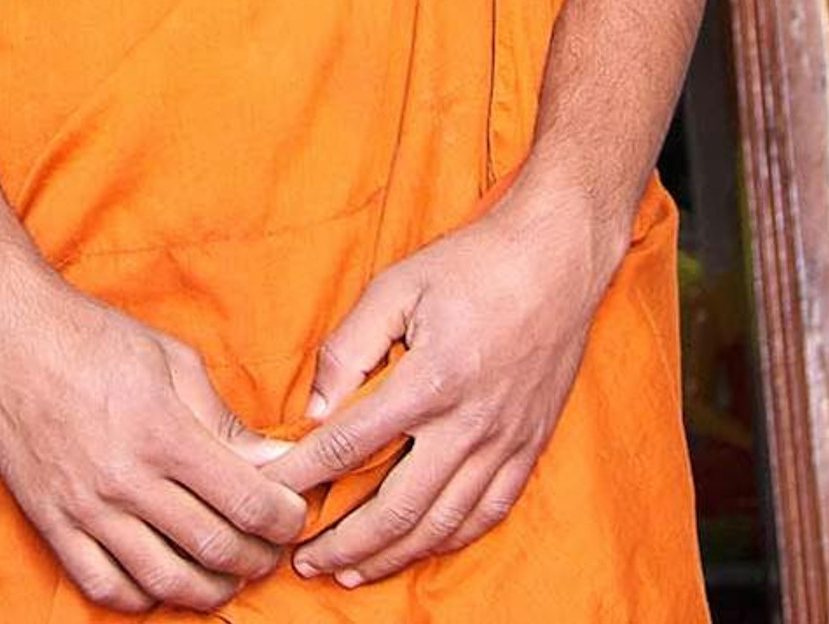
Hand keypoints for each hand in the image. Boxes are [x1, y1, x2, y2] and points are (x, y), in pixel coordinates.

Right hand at [0, 267, 304, 612]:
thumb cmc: (94, 337)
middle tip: (268, 550)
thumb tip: (270, 461)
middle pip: (213, 547)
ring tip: (227, 576)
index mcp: (164, 433)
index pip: (245, 500)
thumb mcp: (173, 360)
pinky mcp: (52, 522)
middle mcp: (126, 479)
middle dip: (256, 558)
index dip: (283, 520)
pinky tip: (163, 581)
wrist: (9, 336)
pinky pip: (103, 585)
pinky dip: (142, 596)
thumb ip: (222, 419)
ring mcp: (86, 507)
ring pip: (164, 579)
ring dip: (209, 589)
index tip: (292, 517)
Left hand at [259, 185, 614, 587]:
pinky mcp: (529, 447)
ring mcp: (504, 442)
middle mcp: (468, 424)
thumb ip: (349, 348)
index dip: (303, 477)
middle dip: (343, 542)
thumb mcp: (397, 286)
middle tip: (303, 561)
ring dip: (390, 556)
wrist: (558, 259)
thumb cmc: (472, 264)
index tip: (270, 495)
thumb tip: (315, 410)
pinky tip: (417, 548)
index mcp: (429, 381)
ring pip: (441, 524)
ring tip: (349, 569)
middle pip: (396, 508)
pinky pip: (487, 513)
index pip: (349, 446)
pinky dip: (447, 541)